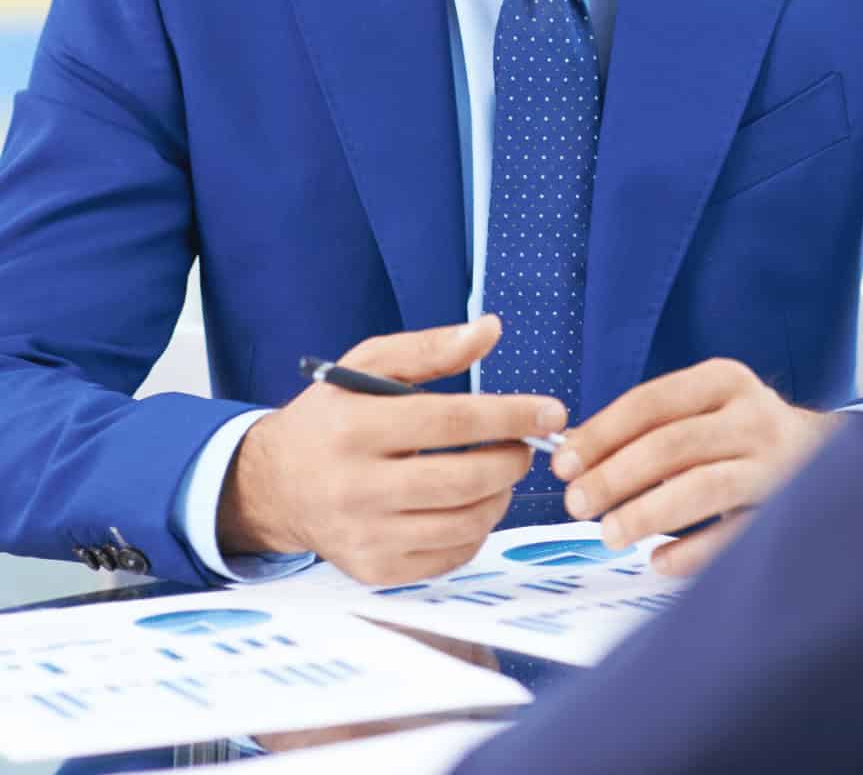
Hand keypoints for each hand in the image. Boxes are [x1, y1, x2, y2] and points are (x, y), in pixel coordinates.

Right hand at [218, 315, 565, 584]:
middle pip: (464, 480)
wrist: (273, 485)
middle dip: (513, 460)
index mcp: (355, 428)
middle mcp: (354, 487)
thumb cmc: (332, 416)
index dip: (512, 416)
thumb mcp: (368, 366)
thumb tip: (491, 329)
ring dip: (501, 496)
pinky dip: (476, 529)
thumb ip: (431, 347)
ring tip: (500, 472)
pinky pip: (449, 556)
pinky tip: (472, 504)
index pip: (452, 422)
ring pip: (463, 524)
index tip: (553, 412)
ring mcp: (363, 535)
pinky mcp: (373, 569)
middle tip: (525, 446)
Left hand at [552, 358, 839, 576]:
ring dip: (647, 512)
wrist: (826, 451)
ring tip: (608, 534)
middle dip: (616, 476)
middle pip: (672, 444)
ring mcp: (773, 464)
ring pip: (702, 487)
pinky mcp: (785, 508)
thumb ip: (650, 425)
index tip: (564, 463)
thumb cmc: (739, 432)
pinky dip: (693, 551)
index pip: (651, 402)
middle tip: (576, 503)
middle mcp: (752, 416)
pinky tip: (659, 561)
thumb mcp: (705, 406)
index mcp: (724, 381)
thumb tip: (575, 457)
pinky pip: (734, 534)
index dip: (602, 433)